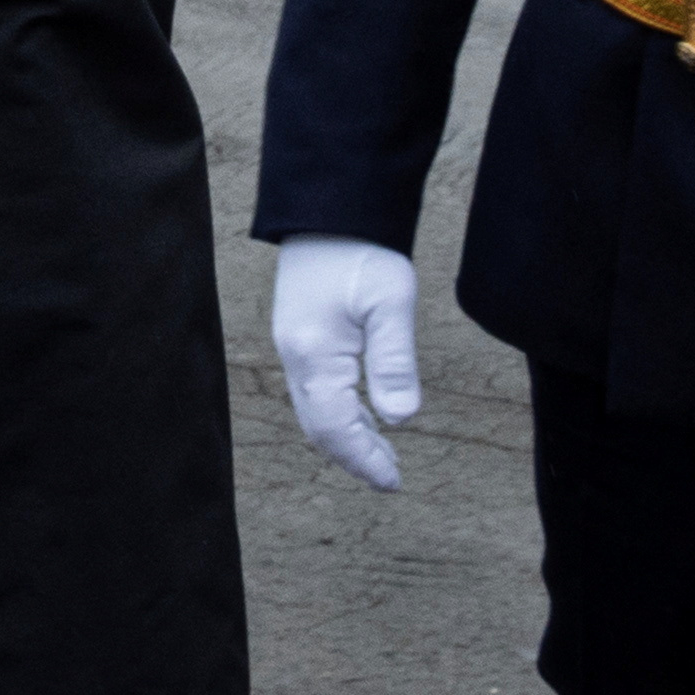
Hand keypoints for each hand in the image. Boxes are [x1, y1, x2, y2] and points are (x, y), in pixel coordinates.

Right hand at [267, 237, 427, 488]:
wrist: (327, 212)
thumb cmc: (360, 252)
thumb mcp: (391, 303)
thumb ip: (394, 362)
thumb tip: (401, 419)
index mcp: (314, 355)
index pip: (336, 427)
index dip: (364, 459)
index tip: (393, 482)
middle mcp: (296, 358)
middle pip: (319, 427)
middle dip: (354, 456)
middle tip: (390, 478)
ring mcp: (293, 348)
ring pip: (314, 411)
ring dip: (346, 438)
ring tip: (383, 455)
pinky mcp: (300, 338)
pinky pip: (315, 392)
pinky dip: (339, 414)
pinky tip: (364, 415)